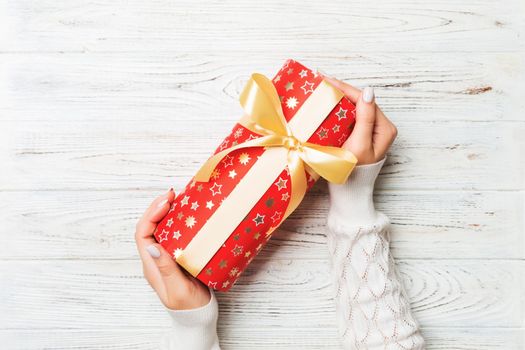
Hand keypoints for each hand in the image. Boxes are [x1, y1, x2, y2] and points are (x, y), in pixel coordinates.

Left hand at [135, 189, 210, 309]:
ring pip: (160, 230)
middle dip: (157, 208)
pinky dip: (178, 222)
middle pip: (149, 228)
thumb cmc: (189, 308)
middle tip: (173, 194)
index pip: (143, 234)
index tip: (167, 201)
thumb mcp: (178, 289)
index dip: (152, 215)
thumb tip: (152, 246)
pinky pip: (173, 235)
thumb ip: (166, 268)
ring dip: (167, 213)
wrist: (198, 319)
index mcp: (152, 266)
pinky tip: (188, 216)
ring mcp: (166, 258)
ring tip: (179, 199)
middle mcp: (156, 259)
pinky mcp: (177, 258)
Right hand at [322, 75, 397, 164]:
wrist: (349, 193)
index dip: (345, 89)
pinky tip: (327, 103)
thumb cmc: (354, 172)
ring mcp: (371, 130)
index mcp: (385, 128)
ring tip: (321, 88)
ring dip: (338, 98)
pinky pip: (350, 116)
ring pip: (354, 107)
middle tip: (320, 80)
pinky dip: (338, 109)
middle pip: (359, 101)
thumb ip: (365, 118)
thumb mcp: (360, 144)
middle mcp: (381, 126)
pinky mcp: (361, 135)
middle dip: (340, 91)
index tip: (326, 80)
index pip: (364, 100)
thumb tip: (368, 91)